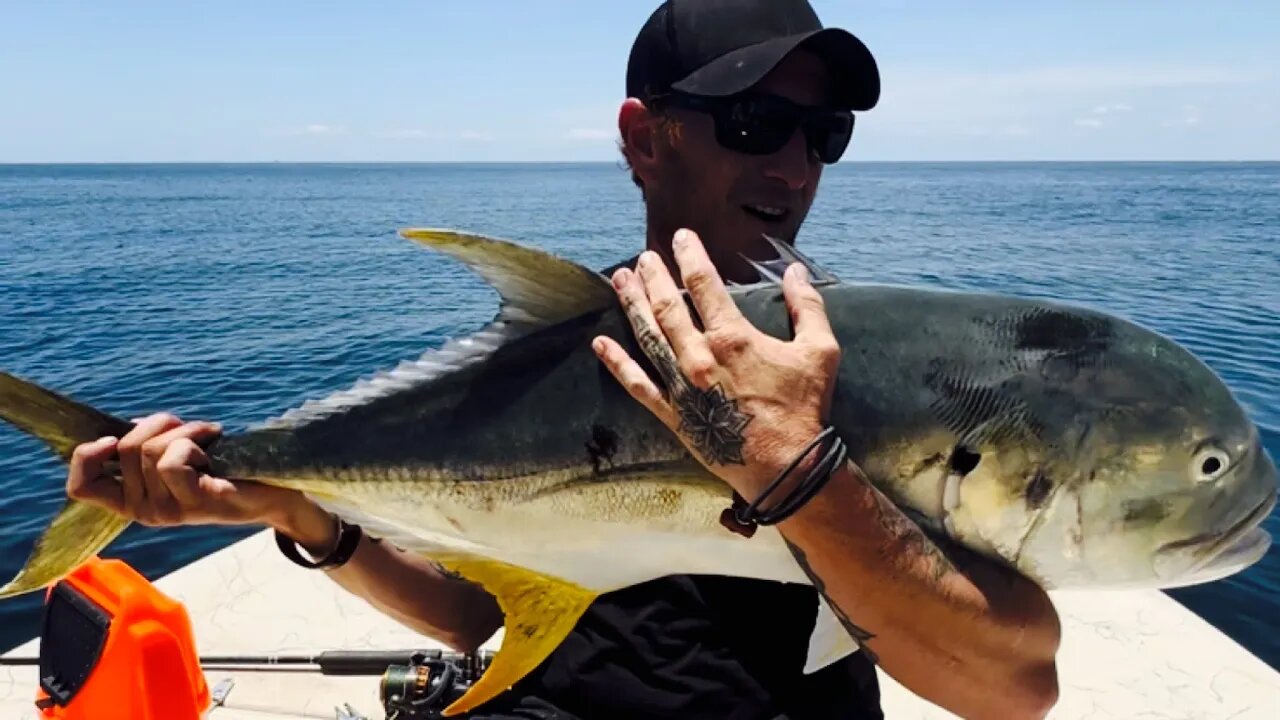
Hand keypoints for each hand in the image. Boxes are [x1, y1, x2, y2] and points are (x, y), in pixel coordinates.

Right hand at [67, 412, 322, 538]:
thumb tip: (126, 428)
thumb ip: (145, 449)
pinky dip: (194, 441)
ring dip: (183, 430)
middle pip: (125, 448)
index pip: (81, 487)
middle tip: (187, 429)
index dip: (86, 455)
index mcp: (131, 502)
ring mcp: (167, 511)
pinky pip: (173, 459)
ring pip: (150, 449)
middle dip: (157, 423)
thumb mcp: (174, 457)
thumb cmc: (222, 469)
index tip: (112, 437)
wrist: (270, 493)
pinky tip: (215, 448)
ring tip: (206, 439)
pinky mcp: (194, 503)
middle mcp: (143, 512)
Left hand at [592, 228, 841, 500]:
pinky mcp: (673, 414)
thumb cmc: (805, 408)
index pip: (703, 284)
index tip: (681, 238)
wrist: (788, 466)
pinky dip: (617, 363)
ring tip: (620, 281)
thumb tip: (796, 272)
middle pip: (667, 306)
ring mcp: (681, 386)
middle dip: (653, 277)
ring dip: (631, 306)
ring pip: (648, 337)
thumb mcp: (819, 351)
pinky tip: (601, 343)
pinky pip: (637, 385)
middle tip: (643, 257)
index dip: (690, 256)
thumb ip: (808, 307)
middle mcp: (699, 357)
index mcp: (732, 337)